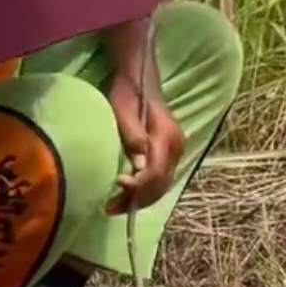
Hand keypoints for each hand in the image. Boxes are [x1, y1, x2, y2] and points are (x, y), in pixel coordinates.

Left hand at [106, 75, 184, 214]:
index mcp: (166, 136)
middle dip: (136, 200)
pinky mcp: (170, 153)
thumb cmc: (128, 92)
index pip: (155, 171)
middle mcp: (176, 146)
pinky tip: (128, 195)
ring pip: (162, 184)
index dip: (137, 186)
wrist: (140, 78)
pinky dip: (145, 191)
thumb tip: (138, 166)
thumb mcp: (123, 111)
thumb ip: (132, 137)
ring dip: (140, 199)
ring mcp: (176, 150)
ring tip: (115, 206)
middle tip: (109, 208)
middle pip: (160, 183)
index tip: (116, 186)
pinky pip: (161, 178)